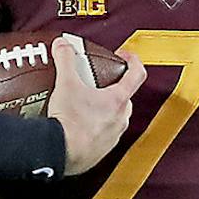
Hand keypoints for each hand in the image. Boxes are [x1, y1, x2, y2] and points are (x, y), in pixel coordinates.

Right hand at [48, 35, 145, 176]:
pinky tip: (77, 126)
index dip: (132, 61)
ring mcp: (112, 136)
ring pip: (115, 118)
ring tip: (84, 106)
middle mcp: (120, 118)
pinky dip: (94, 129)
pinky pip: (103, 136)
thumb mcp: (66, 84)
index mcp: (117, 100)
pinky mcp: (101, 151)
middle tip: (97, 84)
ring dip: (103, 110)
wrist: (61, 153)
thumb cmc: (70, 124)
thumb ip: (65, 60)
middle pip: (125, 97)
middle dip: (113, 88)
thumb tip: (63, 46)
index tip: (124, 57)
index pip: (137, 74)